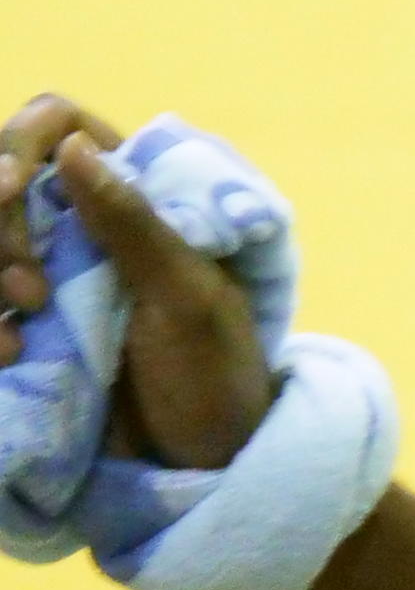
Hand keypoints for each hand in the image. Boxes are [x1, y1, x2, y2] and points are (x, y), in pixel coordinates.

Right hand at [0, 95, 276, 468]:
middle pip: (1, 175)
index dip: (22, 141)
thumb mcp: (188, 300)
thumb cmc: (218, 379)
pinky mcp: (22, 322)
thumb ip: (134, 224)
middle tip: (31, 290)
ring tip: (23, 328)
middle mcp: (80, 222)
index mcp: (134, 198)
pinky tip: (11, 353)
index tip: (14, 188)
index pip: (57, 123)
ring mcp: (44, 270)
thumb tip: (74, 146)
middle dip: (0, 224)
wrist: (205, 465)